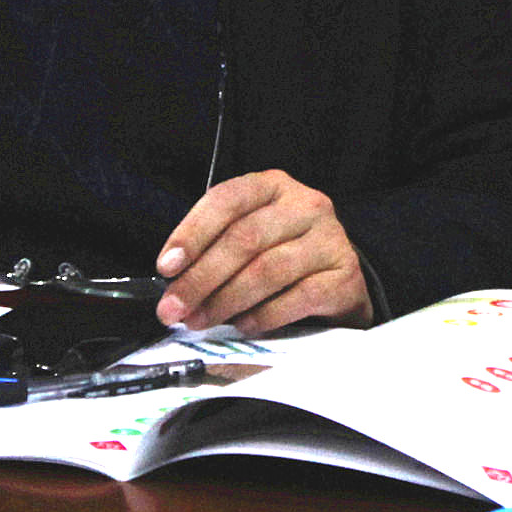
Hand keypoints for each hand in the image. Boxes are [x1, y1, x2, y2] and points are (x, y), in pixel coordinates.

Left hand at [156, 169, 373, 333]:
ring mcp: (330, 239)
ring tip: (201, 320)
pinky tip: (243, 325)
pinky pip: (297, 298)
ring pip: (268, 269)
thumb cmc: (281, 254)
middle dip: (202, 278)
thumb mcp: (248, 236)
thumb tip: (173, 283)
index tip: (166, 267)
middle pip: (245, 238)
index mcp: (273, 186)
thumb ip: (214, 249)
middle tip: (174, 309)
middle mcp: (305, 205)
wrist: (337, 279)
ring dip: (226, 300)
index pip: (227, 199)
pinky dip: (263, 316)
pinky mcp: (344, 276)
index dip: (192, 233)